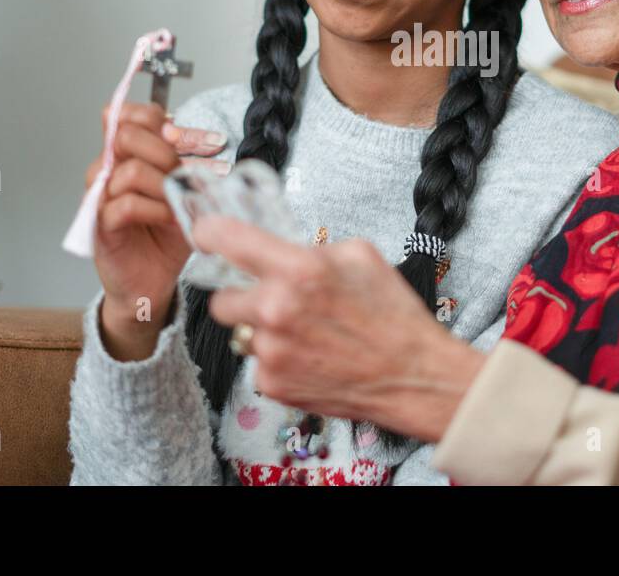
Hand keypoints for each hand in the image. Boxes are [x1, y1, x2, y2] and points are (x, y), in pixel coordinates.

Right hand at [86, 101, 226, 354]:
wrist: (153, 281)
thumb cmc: (165, 235)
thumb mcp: (184, 192)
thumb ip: (186, 162)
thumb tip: (207, 140)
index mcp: (126, 155)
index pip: (130, 115)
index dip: (163, 120)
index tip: (202, 142)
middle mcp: (108, 170)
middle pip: (126, 134)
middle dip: (165, 151)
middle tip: (182, 173)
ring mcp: (100, 196)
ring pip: (129, 171)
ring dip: (163, 186)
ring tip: (178, 204)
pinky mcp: (100, 224)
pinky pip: (125, 204)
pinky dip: (155, 209)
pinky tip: (169, 218)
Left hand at [193, 215, 485, 441]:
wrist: (412, 375)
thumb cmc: (394, 317)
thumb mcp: (361, 256)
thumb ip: (313, 248)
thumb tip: (283, 249)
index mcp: (297, 270)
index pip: (227, 241)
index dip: (210, 233)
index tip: (206, 234)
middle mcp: (275, 311)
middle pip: (221, 299)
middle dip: (242, 297)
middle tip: (271, 300)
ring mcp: (271, 352)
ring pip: (243, 334)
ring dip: (264, 332)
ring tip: (306, 334)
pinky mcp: (273, 384)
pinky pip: (259, 364)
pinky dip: (279, 360)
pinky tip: (311, 357)